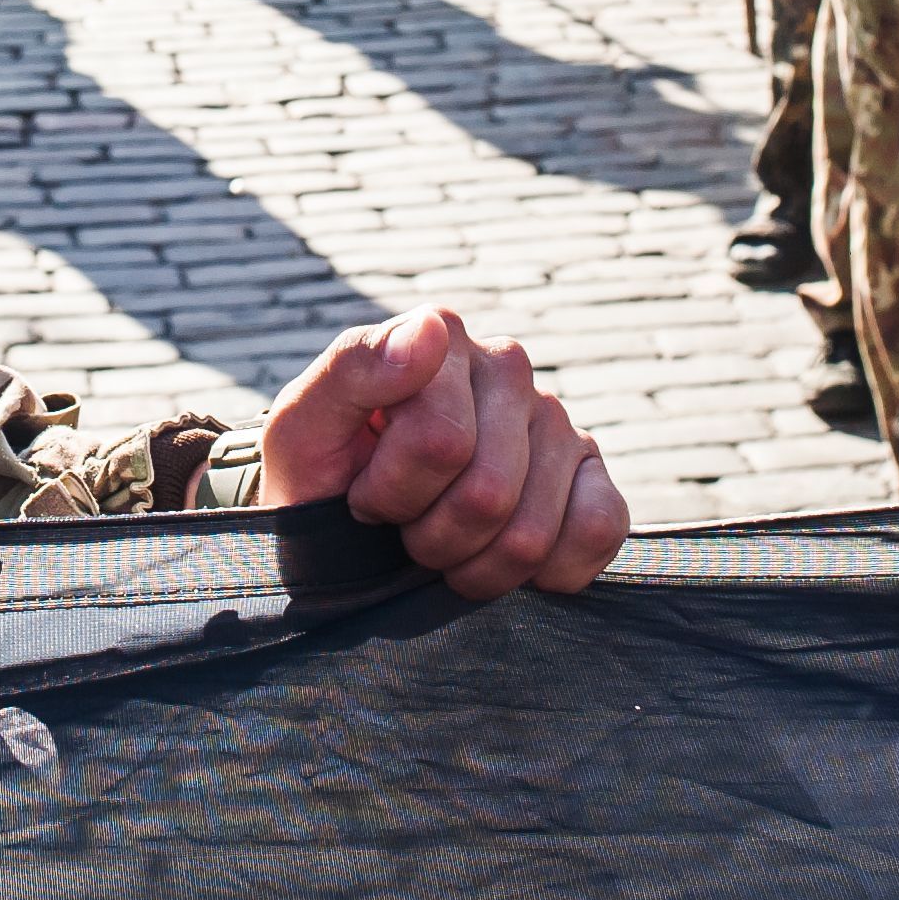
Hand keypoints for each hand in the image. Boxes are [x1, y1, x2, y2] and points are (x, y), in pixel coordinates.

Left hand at [256, 307, 626, 600]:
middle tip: (402, 530)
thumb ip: (353, 368)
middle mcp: (506, 366)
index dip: (391, 496)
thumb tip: (430, 328)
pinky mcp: (590, 470)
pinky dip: (548, 571)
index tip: (361, 495)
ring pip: (534, 531)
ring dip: (476, 566)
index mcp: (438, 338)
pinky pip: (597, 530)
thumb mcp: (301, 428)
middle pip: (489, 494)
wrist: (344, 527)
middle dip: (432, 538)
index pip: (440, 444)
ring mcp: (555, 418)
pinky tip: (503, 557)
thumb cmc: (321, 476)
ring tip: (442, 544)